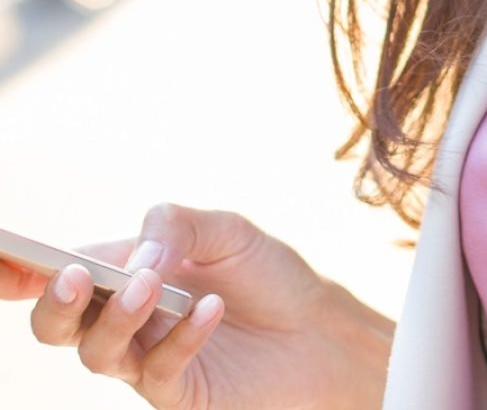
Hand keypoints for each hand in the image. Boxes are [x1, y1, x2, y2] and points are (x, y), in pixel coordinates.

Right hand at [0, 204, 392, 409]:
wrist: (321, 330)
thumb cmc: (267, 276)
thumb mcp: (226, 230)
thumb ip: (175, 226)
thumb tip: (136, 256)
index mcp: (125, 271)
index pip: (61, 270)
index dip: (19, 268)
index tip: (3, 257)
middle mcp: (127, 320)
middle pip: (58, 325)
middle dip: (53, 302)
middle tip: (75, 276)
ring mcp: (147, 361)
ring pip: (96, 354)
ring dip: (117, 317)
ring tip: (152, 285)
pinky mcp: (179, 395)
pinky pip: (159, 373)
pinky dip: (181, 338)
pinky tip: (210, 310)